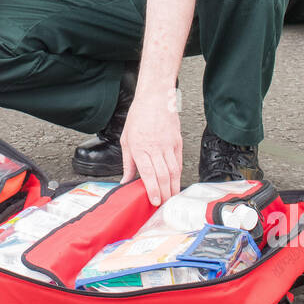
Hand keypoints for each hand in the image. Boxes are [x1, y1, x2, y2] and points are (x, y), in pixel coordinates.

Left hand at [119, 90, 181, 206]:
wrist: (155, 97)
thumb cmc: (139, 116)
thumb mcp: (126, 139)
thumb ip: (127, 162)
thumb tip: (125, 180)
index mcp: (140, 148)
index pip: (148, 174)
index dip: (153, 190)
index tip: (155, 202)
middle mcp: (155, 148)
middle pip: (163, 176)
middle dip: (165, 194)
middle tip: (164, 206)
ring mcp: (168, 145)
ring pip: (174, 171)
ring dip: (173, 187)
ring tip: (172, 198)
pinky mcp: (177, 142)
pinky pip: (179, 162)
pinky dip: (178, 174)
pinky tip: (176, 182)